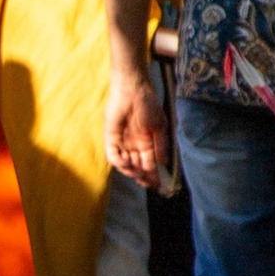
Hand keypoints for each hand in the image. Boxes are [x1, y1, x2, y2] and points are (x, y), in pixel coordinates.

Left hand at [107, 52, 170, 187]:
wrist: (134, 90)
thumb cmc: (149, 105)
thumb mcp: (160, 127)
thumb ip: (161, 145)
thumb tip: (164, 163)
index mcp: (146, 143)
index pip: (148, 164)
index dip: (153, 175)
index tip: (158, 185)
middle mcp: (133, 145)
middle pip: (136, 167)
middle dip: (142, 177)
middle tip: (149, 184)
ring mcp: (122, 142)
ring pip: (125, 164)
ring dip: (131, 172)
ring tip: (139, 174)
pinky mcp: (111, 137)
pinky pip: (113, 154)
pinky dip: (119, 162)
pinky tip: (127, 164)